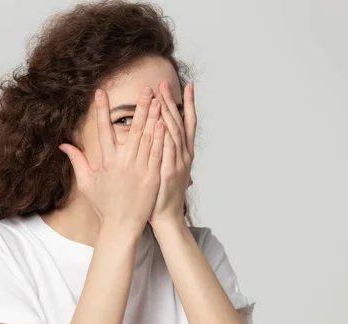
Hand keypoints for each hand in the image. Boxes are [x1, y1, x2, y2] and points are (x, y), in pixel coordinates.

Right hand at [59, 87, 164, 231]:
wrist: (121, 226)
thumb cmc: (104, 205)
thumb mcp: (87, 183)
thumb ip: (77, 161)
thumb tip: (63, 145)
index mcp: (106, 162)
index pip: (102, 131)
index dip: (102, 111)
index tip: (101, 93)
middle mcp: (122, 163)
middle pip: (131, 130)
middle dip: (139, 107)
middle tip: (146, 89)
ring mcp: (139, 170)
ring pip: (147, 138)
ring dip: (153, 117)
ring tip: (158, 99)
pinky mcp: (152, 177)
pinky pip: (158, 153)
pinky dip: (161, 137)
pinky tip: (164, 123)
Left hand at [148, 80, 195, 226]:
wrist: (165, 217)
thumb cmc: (161, 193)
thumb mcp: (165, 168)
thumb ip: (164, 150)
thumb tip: (159, 134)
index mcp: (183, 153)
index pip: (187, 123)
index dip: (188, 104)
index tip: (186, 85)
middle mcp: (184, 155)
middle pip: (179, 123)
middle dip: (172, 102)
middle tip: (165, 83)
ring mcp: (177, 163)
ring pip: (174, 133)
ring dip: (167, 113)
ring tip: (160, 95)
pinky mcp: (168, 173)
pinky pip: (168, 151)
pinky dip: (166, 137)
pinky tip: (161, 122)